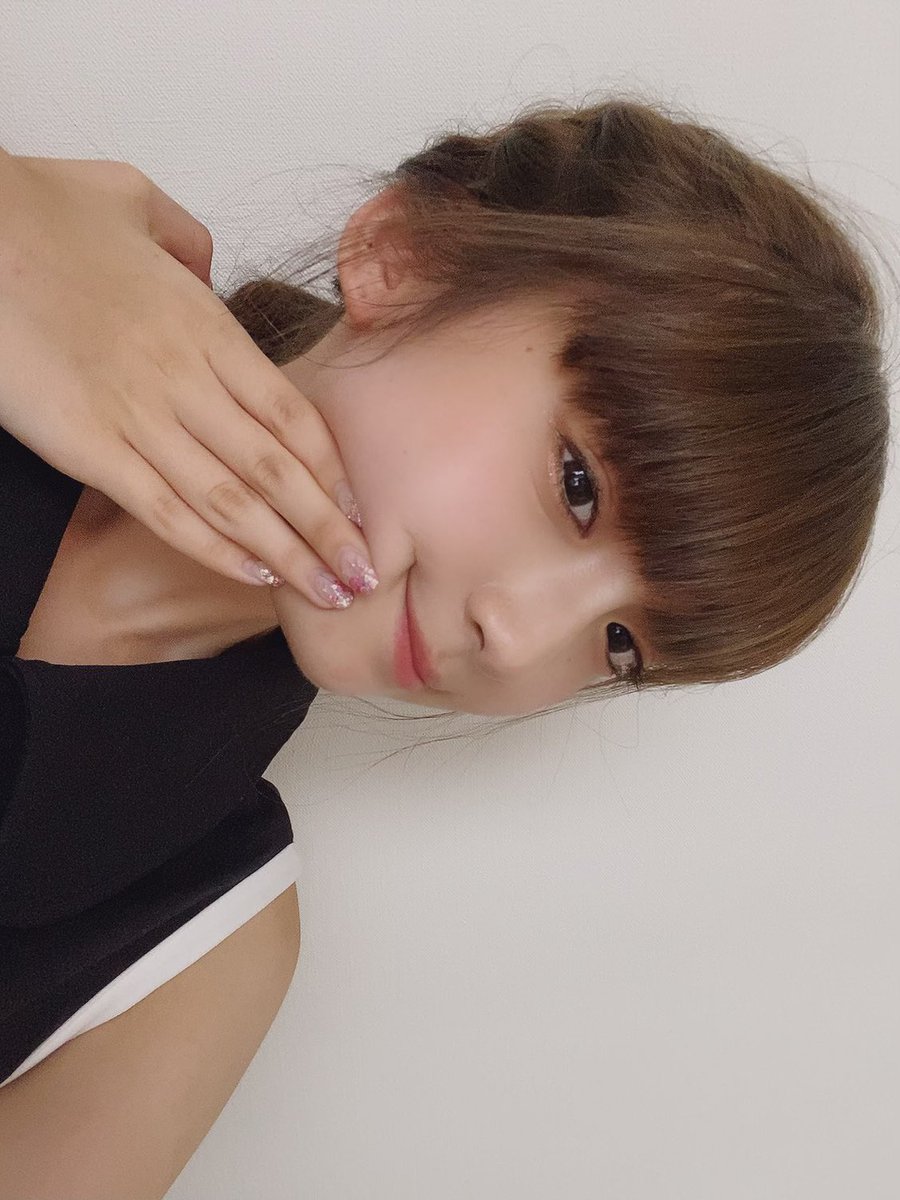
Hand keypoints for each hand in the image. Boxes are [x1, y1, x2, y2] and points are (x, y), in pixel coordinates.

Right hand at [0, 150, 376, 607]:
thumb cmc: (42, 211)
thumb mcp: (136, 201)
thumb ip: (188, 241)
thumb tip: (206, 269)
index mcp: (206, 326)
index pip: (291, 414)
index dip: (332, 471)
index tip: (360, 509)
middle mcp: (186, 377)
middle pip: (276, 470)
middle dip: (327, 529)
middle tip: (366, 575)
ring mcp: (139, 416)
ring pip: (232, 500)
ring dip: (286, 553)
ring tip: (328, 593)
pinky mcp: (89, 447)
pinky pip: (164, 509)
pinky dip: (212, 548)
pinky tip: (252, 574)